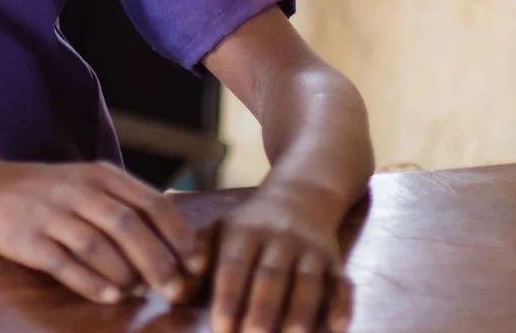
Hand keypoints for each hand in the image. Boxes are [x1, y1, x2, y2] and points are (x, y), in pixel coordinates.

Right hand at [0, 160, 201, 305]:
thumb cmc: (50, 192)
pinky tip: (110, 296)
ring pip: (98, 245)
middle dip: (158, 262)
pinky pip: (64, 264)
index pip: (151, 203)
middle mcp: (77, 190)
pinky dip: (91, 282)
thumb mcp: (89, 182)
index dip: (178, 236)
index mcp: (100, 175)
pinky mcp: (28, 239)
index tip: (196, 264)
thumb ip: (129, 203)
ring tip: (140, 292)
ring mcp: (50, 213)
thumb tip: (180, 238)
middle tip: (175, 290)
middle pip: (128, 226)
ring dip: (126, 274)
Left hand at [204, 182, 352, 332]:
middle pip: (271, 278)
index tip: (222, 329)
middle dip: (262, 312)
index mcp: (244, 232)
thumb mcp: (219, 231)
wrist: (301, 196)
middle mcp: (278, 239)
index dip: (228, 298)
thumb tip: (174, 290)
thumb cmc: (250, 227)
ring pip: (308, 283)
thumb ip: (196, 260)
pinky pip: (341, 284)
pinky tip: (336, 328)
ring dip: (300, 314)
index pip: (234, 267)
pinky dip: (341, 306)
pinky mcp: (335, 261)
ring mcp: (310, 250)